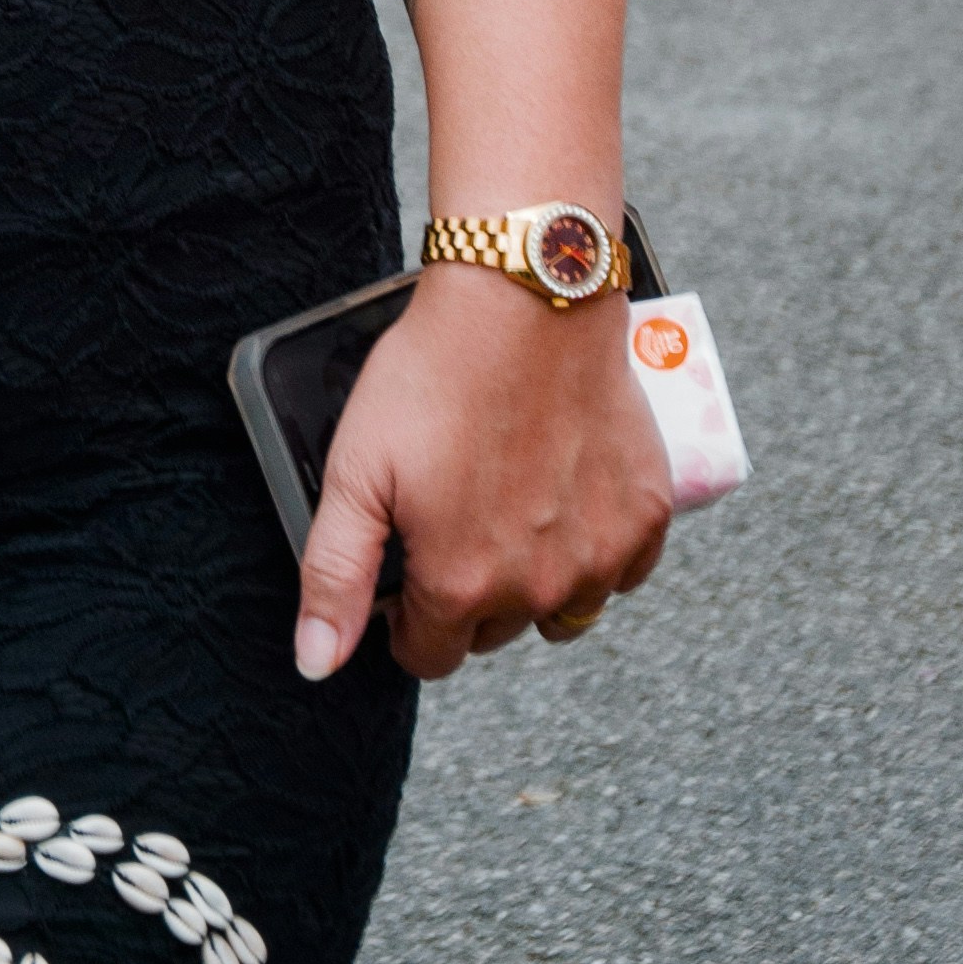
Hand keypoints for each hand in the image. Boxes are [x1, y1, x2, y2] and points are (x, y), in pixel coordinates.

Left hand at [294, 266, 671, 683]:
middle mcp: (537, 590)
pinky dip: (594, 549)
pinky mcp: (646, 517)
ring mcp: (600, 557)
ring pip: (561, 609)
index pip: (429, 654)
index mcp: (460, 586)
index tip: (406, 568)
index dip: (406, 619)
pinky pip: (620, 571)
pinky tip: (567, 496)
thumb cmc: (434, 375)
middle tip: (454, 513)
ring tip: (509, 506)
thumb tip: (316, 665)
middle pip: (493, 631)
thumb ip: (334, 574)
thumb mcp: (356, 468)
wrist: (524, 299)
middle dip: (468, 592)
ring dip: (534, 580)